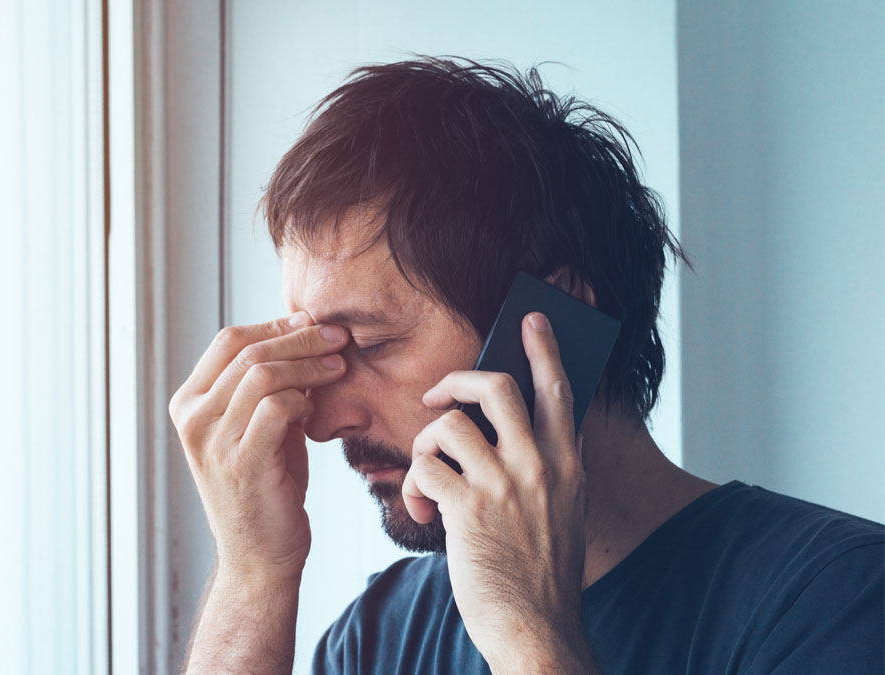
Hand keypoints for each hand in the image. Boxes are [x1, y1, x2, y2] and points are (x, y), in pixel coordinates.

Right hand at [168, 311, 349, 579]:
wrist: (259, 553)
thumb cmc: (265, 482)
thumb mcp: (256, 423)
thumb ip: (265, 384)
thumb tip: (300, 332)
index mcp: (189, 402)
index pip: (229, 339)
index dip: (275, 324)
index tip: (313, 322)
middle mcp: (193, 418)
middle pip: (248, 351)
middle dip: (301, 338)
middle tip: (338, 337)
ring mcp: (212, 442)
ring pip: (262, 374)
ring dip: (308, 364)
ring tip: (338, 366)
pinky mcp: (241, 463)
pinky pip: (276, 408)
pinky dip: (303, 398)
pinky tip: (317, 406)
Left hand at [402, 312, 591, 671]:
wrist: (537, 629)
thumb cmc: (543, 572)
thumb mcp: (567, 511)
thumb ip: (556, 468)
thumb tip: (539, 434)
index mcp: (567, 463)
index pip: (559, 390)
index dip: (544, 348)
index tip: (531, 320)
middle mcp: (540, 465)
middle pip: (497, 387)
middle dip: (458, 381)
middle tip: (439, 396)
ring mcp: (504, 486)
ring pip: (449, 426)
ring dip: (425, 445)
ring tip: (427, 476)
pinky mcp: (467, 510)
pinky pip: (425, 469)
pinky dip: (414, 486)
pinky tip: (422, 510)